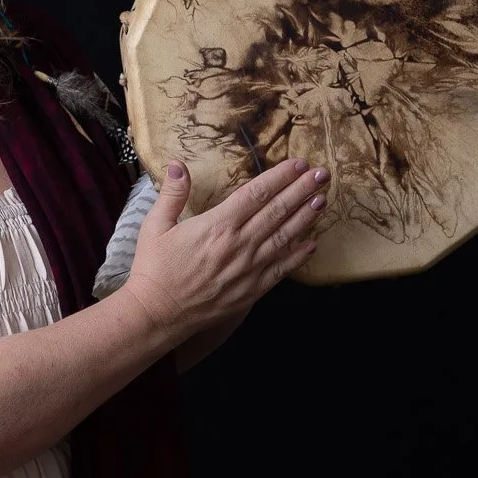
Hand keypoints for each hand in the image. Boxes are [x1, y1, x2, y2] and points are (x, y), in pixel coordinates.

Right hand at [121, 157, 324, 346]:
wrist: (158, 313)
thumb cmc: (154, 269)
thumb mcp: (155, 226)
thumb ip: (172, 194)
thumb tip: (178, 165)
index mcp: (217, 225)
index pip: (256, 194)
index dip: (280, 177)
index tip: (297, 164)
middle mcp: (238, 245)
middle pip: (277, 211)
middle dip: (302, 190)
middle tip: (322, 175)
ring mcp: (248, 269)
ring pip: (284, 237)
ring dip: (306, 217)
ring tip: (322, 200)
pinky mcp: (251, 290)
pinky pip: (281, 269)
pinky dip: (298, 256)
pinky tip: (312, 244)